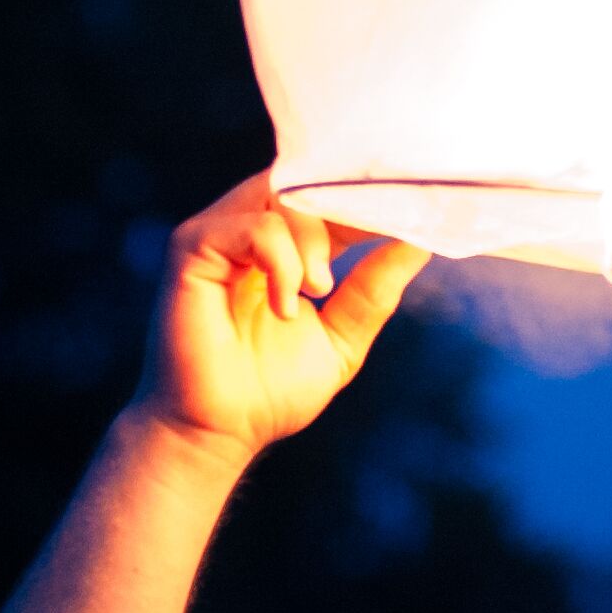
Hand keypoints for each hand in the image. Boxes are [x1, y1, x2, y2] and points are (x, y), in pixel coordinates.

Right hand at [133, 176, 424, 461]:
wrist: (217, 433)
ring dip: (313, 241)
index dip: (363, 199)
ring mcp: (215, 236)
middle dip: (343, 209)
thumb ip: (373, 290)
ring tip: (318, 290)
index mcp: (277, 246)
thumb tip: (420, 244)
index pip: (321, 193)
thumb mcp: (341, 337)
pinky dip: (282, 262)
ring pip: (279, 194)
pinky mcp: (191, 249)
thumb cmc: (268, 392)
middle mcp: (242, 230)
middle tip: (370, 245)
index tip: (409, 213)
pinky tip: (284, 306)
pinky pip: (254, 228)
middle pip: (301, 179)